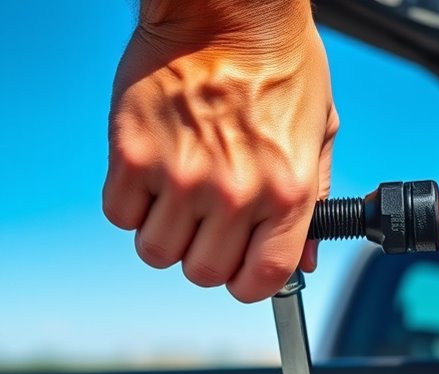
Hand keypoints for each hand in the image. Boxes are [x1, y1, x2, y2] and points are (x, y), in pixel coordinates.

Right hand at [103, 3, 336, 301]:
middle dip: (202, 254)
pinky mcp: (132, 154)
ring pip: (155, 250)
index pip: (263, 278)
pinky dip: (130, 202)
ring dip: (163, 231)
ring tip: (176, 190)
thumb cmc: (278, 61)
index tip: (239, 269)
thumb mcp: (318, 130)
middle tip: (205, 220)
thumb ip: (315, 198)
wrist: (227, 6)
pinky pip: (119, 214)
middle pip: (202, 272)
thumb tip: (305, 259)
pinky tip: (150, 169)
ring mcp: (179, 175)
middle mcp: (234, 192)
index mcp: (286, 190)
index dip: (247, 282)